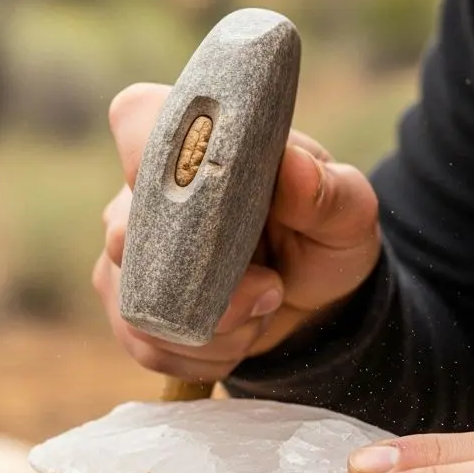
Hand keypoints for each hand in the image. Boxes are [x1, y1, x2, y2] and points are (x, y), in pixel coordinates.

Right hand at [94, 83, 382, 381]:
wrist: (311, 300)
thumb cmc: (323, 234)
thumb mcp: (348, 212)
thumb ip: (328, 192)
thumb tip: (294, 168)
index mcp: (194, 140)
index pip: (137, 118)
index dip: (145, 152)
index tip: (197, 196)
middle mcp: (142, 190)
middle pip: (128, 235)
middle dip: (205, 283)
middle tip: (269, 289)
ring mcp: (125, 252)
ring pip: (139, 305)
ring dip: (214, 328)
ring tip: (263, 311)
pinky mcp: (126, 306)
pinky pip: (145, 344)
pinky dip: (203, 354)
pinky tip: (239, 337)